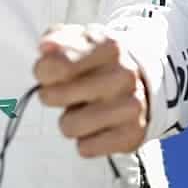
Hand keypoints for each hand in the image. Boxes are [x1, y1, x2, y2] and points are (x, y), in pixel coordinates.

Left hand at [33, 23, 148, 157]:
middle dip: (54, 95)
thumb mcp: (81, 40)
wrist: (144, 82)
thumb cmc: (100, 62)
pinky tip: (100, 124)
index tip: (51, 71)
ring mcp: (131, 106)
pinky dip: (87, 140)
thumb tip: (46, 48)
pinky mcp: (132, 135)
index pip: (55, 65)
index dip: (44, 71)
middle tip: (70, 91)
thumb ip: (58, 39)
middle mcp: (123, 75)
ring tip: (86, 108)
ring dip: (71, 120)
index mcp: (109, 46)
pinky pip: (85, 148)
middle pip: (52, 97)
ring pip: (68, 126)